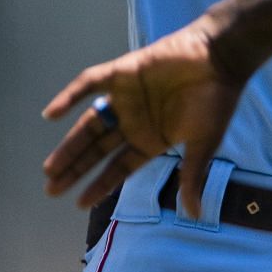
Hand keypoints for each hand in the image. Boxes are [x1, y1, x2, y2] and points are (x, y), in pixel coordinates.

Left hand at [41, 21, 244, 217]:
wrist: (221, 56)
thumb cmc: (216, 100)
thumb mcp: (203, 143)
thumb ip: (192, 176)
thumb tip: (194, 215)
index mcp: (152, 139)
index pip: (119, 167)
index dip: (100, 185)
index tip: (80, 204)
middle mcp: (135, 121)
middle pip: (98, 150)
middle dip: (76, 169)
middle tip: (52, 189)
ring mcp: (126, 98)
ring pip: (90, 124)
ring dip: (70, 145)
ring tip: (49, 168)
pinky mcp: (122, 72)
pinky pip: (89, 84)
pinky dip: (69, 97)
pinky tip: (51, 114)